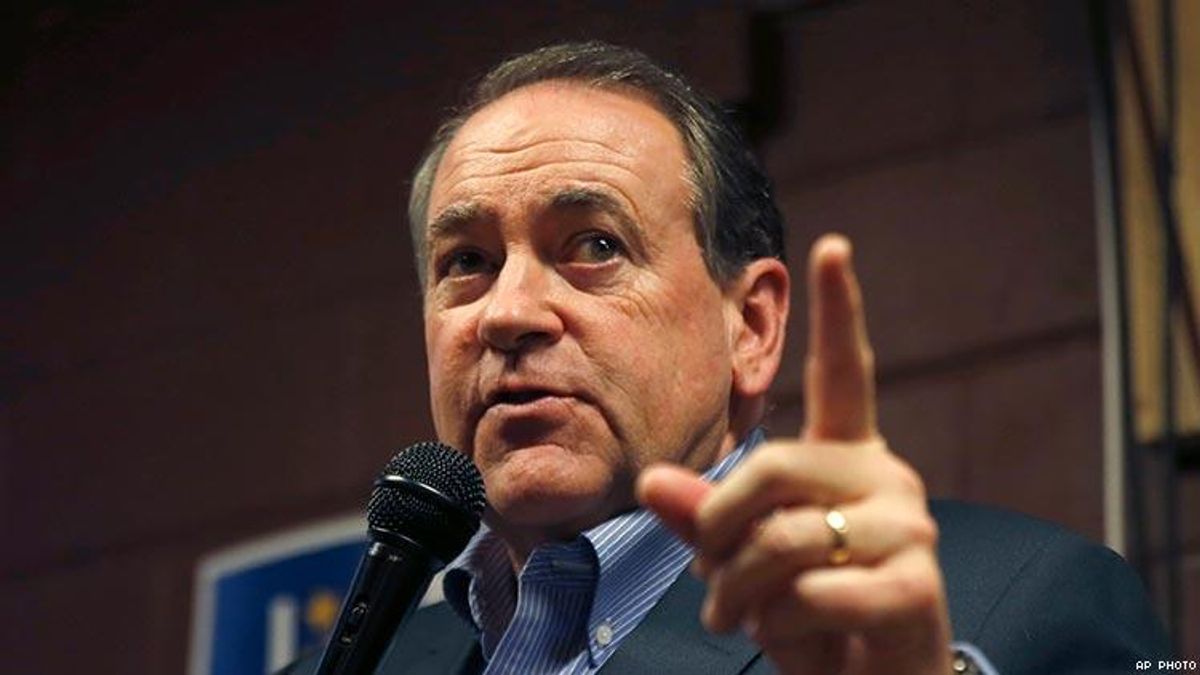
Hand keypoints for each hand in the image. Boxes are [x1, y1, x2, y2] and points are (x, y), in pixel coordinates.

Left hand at [638, 234, 951, 673]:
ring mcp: (909, 530)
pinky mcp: (916, 587)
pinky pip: (812, 592)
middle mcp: (887, 478)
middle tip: (708, 584)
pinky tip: (789, 635)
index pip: (848, 372)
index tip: (834, 245)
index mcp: (849, 457)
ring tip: (742, 617)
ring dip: (740, 591)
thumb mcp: (743, 564)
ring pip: (786, 536)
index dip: (841, 309)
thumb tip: (654, 483)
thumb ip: (706, 520)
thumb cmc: (809, 615)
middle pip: (772, 468)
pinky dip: (779, 625)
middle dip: (719, 530)